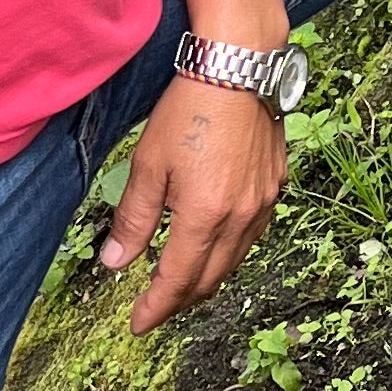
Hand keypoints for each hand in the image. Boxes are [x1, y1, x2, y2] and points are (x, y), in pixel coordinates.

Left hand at [103, 73, 287, 332]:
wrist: (240, 66)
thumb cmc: (190, 107)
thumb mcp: (148, 164)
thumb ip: (133, 219)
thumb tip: (115, 263)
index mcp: (205, 216)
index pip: (177, 280)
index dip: (155, 308)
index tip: (137, 324)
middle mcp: (241, 217)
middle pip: (210, 278)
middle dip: (181, 300)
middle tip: (156, 307)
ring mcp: (264, 201)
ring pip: (235, 259)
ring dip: (207, 278)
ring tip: (183, 282)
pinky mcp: (276, 184)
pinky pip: (253, 234)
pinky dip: (230, 250)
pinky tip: (216, 243)